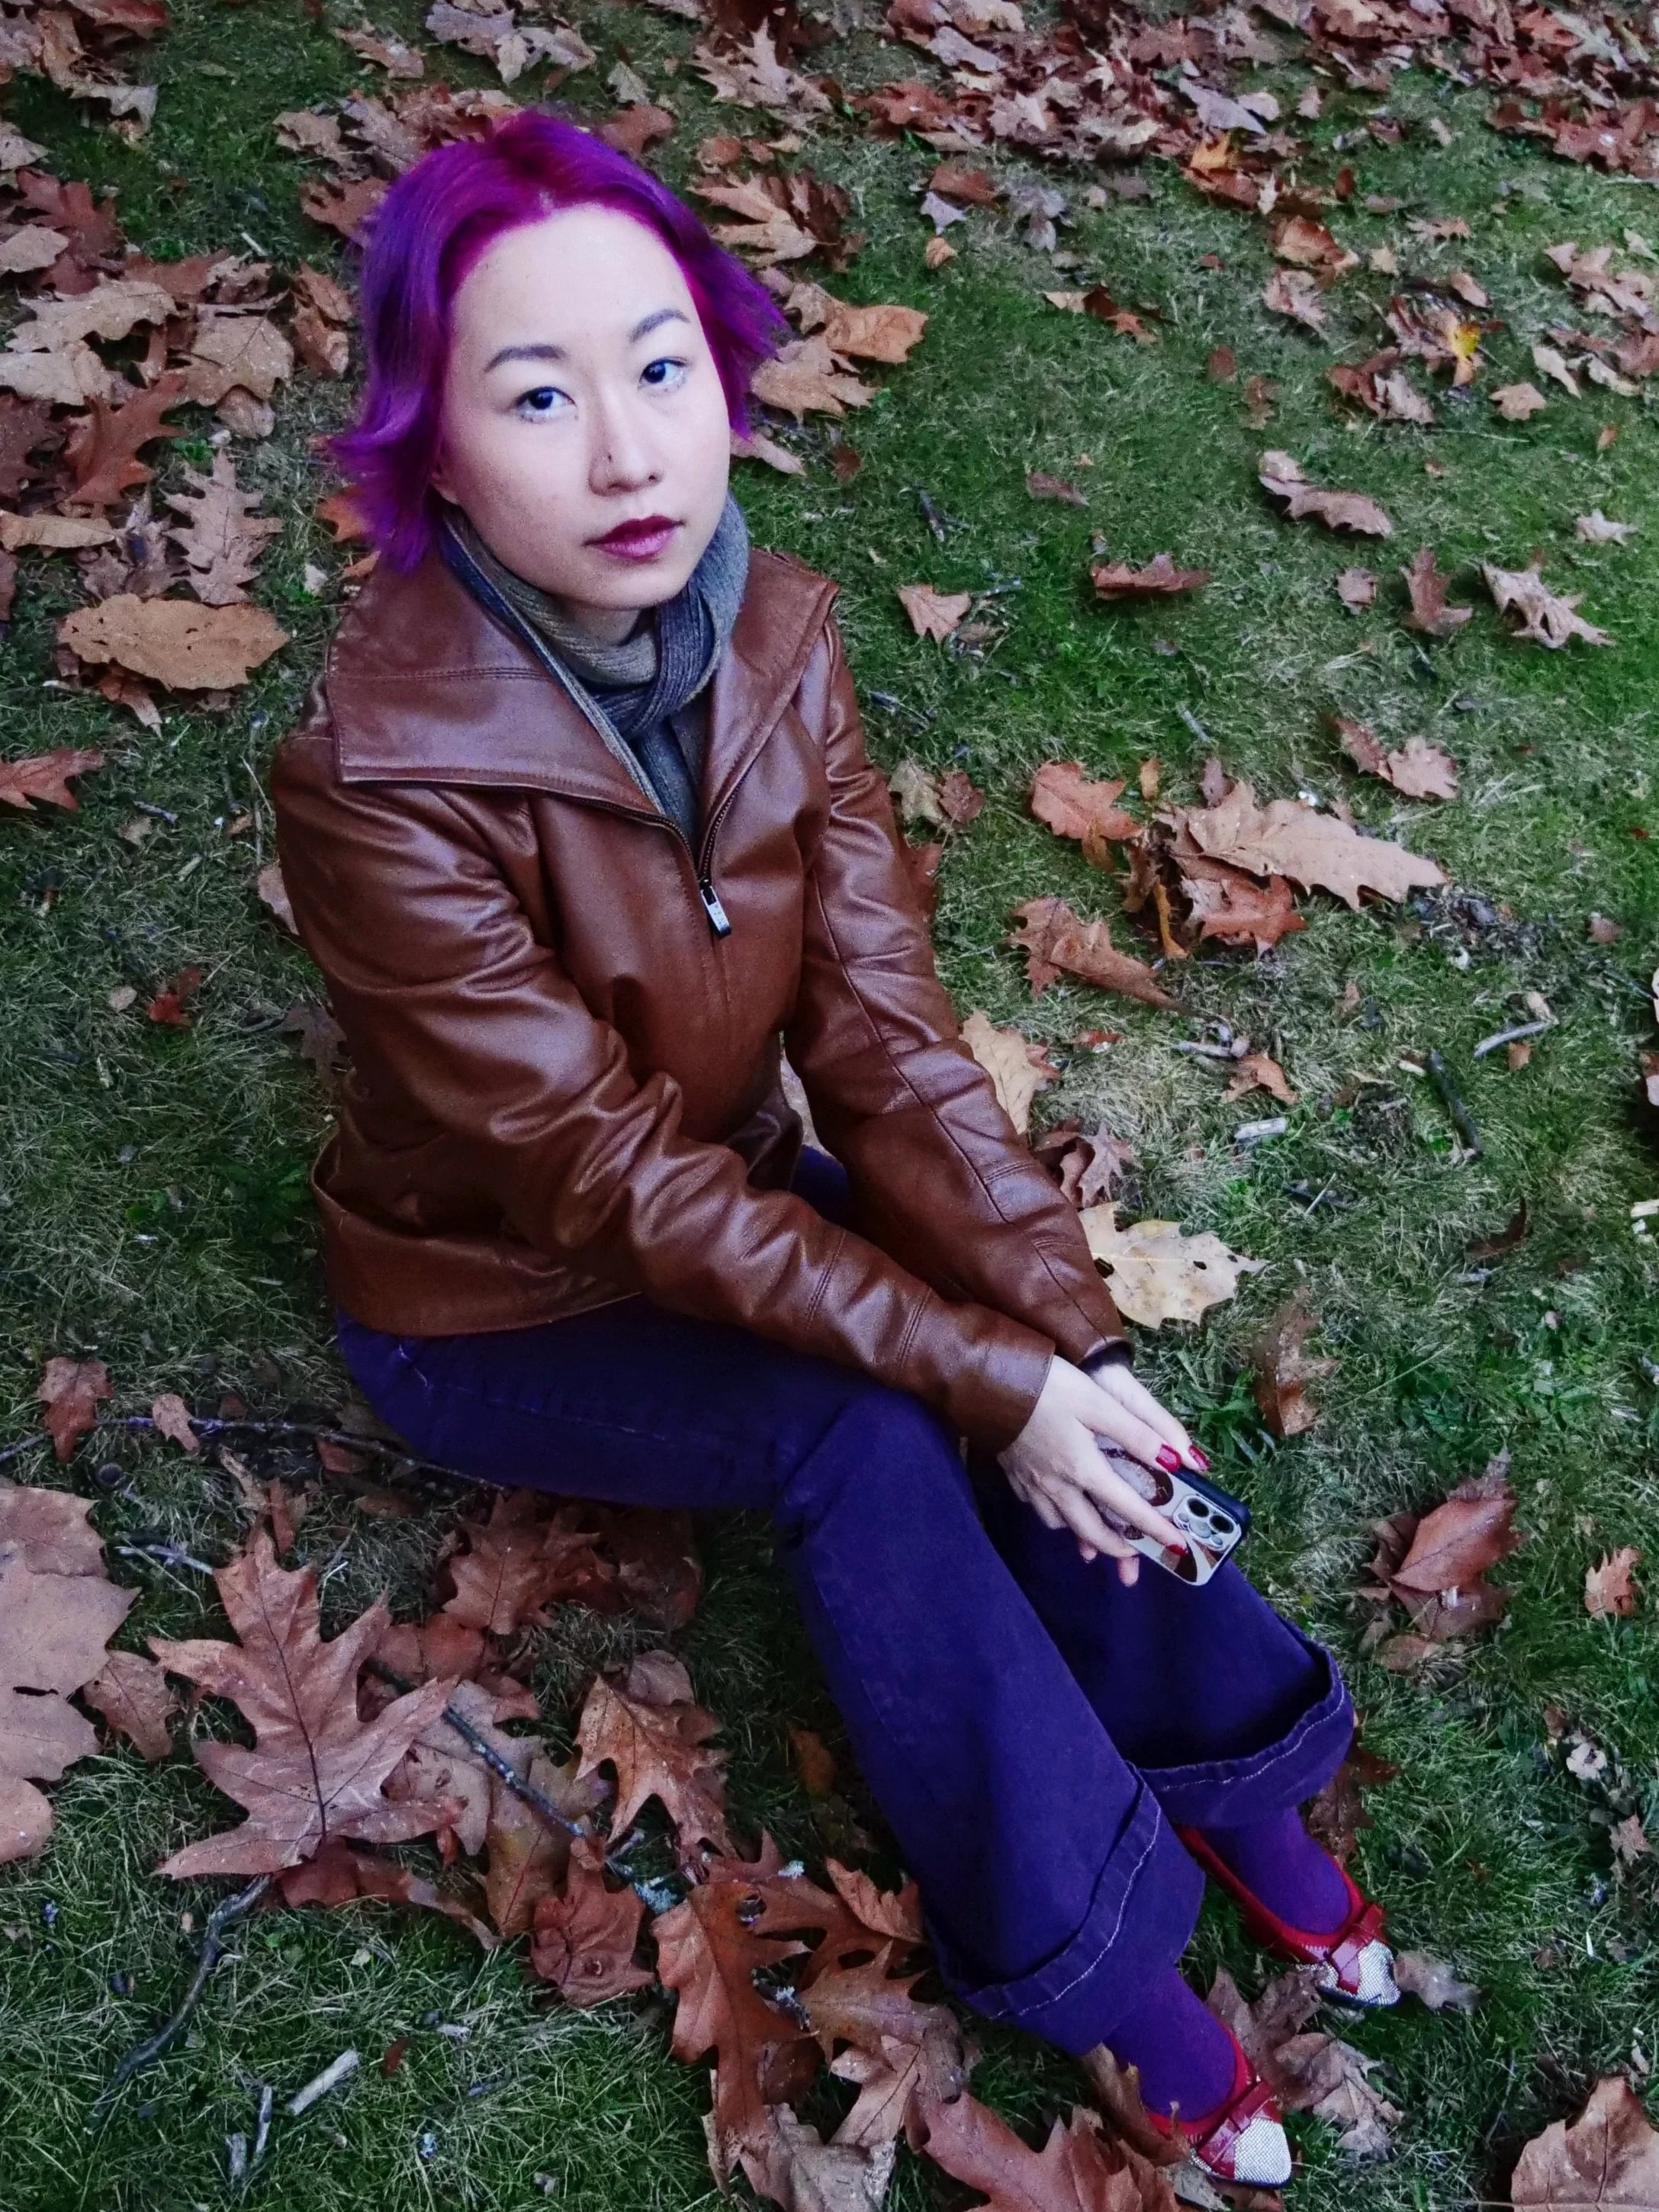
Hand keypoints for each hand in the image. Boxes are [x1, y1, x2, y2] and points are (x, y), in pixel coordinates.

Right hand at [996, 1356, 1209, 1585]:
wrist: (990, 1379)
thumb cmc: (1050, 1387)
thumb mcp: (1100, 1403)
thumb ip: (1138, 1433)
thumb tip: (1176, 1461)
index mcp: (1084, 1470)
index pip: (1128, 1509)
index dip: (1155, 1528)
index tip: (1177, 1545)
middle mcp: (1057, 1486)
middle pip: (1090, 1531)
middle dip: (1116, 1548)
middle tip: (1135, 1553)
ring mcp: (1031, 1483)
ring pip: (1059, 1523)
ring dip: (1082, 1534)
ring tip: (1097, 1531)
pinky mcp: (1013, 1474)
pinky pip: (1037, 1507)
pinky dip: (1053, 1514)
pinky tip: (1057, 1502)